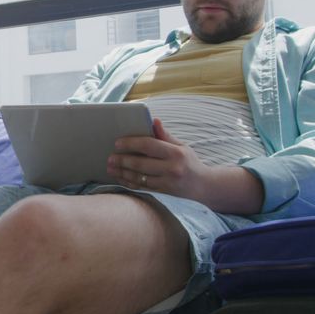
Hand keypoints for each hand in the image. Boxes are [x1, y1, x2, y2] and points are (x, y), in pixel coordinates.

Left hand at [106, 118, 262, 213]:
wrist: (204, 187)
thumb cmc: (190, 163)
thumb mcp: (182, 146)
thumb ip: (165, 135)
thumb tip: (153, 120)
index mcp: (176, 153)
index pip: (149, 145)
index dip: (131, 143)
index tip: (117, 143)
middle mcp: (172, 168)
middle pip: (140, 163)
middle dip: (122, 160)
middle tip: (110, 157)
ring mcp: (167, 183)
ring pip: (139, 177)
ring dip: (122, 172)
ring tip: (110, 168)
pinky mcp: (163, 193)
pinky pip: (142, 187)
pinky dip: (128, 182)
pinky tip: (120, 178)